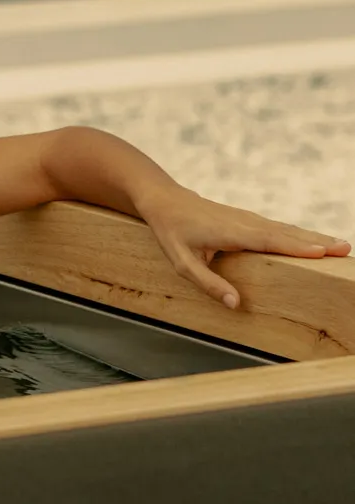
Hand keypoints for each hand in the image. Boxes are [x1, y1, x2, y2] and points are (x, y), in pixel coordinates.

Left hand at [138, 188, 350, 308]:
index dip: (296, 246)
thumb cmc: (172, 231)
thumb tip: (236, 304)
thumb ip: (208, 283)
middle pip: (286, 233)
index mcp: (231, 232)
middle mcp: (244, 223)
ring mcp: (248, 219)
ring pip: (286, 229)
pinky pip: (278, 228)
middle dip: (317, 241)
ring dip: (313, 237)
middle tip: (345, 248)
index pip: (269, 240)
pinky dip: (299, 234)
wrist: (165, 200)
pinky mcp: (248, 220)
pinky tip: (314, 241)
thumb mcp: (181, 263)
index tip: (322, 252)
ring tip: (339, 245)